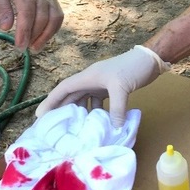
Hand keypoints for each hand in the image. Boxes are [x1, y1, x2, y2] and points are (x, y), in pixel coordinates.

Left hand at [0, 0, 62, 52]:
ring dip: (46, 35)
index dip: (25, 31)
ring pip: (54, 18)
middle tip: (22, 49)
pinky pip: (57, 15)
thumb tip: (7, 27)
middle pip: (43, 18)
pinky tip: (42, 38)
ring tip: (34, 47)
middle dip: (34, 36)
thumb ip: (0, 7)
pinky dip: (52, 29)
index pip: (28, 13)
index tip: (19, 47)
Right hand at [35, 45, 170, 126]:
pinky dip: (96, 113)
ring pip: (84, 101)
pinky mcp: (111, 89)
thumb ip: (116, 109)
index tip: (40, 116)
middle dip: (62, 110)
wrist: (150, 60)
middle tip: (53, 128)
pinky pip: (98, 103)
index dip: (51, 101)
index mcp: (87, 77)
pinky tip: (96, 124)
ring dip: (80, 114)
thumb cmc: (132, 68)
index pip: (63, 89)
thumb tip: (113, 129)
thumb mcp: (122, 88)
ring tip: (73, 130)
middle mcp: (91, 80)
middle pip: (71, 96)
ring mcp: (100, 85)